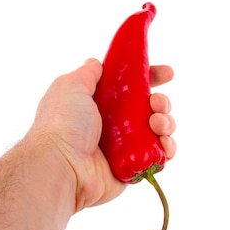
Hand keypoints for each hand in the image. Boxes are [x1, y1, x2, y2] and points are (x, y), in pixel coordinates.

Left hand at [30, 58, 175, 211]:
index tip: (167, 73)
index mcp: (98, 103)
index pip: (130, 86)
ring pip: (157, 131)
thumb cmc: (62, 124)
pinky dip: (167, 149)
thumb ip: (87, 73)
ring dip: (166, 123)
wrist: (62, 165)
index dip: (150, 77)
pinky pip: (157, 157)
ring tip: (157, 124)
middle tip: (156, 103)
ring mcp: (123, 147)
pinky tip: (165, 145)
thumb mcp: (70, 86)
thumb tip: (95, 62)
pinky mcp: (131, 167)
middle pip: (148, 108)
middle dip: (161, 102)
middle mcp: (111, 124)